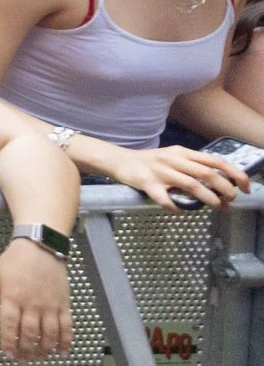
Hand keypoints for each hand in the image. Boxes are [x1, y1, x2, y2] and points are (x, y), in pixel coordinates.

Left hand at [0, 239, 72, 361]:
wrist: (41, 246)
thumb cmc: (17, 259)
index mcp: (12, 297)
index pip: (8, 326)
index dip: (8, 343)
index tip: (8, 354)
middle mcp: (32, 304)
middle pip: (29, 334)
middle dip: (26, 350)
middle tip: (23, 359)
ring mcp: (50, 306)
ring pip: (49, 334)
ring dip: (45, 349)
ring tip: (40, 357)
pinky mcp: (64, 304)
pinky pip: (67, 327)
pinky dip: (66, 341)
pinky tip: (63, 351)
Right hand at [113, 144, 248, 207]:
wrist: (119, 161)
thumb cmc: (152, 162)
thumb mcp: (175, 159)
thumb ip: (195, 170)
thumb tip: (221, 190)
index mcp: (183, 152)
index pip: (215, 160)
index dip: (235, 173)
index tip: (246, 187)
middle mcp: (173, 159)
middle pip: (206, 173)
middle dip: (225, 188)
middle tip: (230, 200)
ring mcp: (159, 171)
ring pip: (190, 184)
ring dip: (208, 198)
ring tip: (216, 207)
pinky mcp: (146, 183)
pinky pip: (164, 199)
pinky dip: (175, 207)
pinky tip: (180, 212)